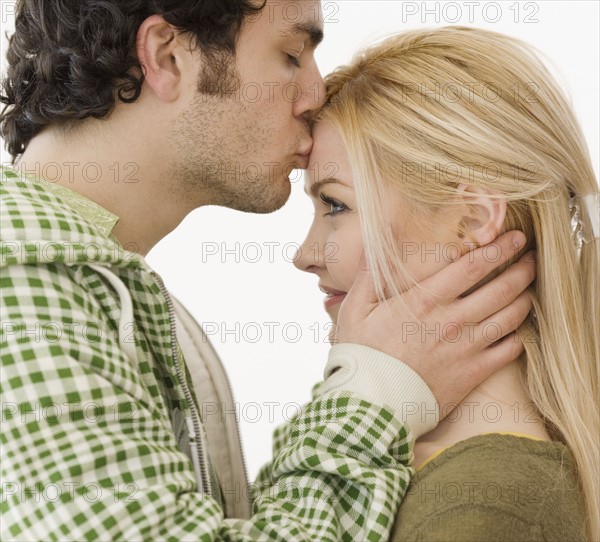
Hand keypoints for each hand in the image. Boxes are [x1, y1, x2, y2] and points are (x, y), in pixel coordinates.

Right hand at [334, 231, 534, 410]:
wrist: (373, 404)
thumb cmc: (362, 355)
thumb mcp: (356, 310)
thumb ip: (369, 274)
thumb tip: (375, 244)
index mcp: (425, 300)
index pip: (473, 266)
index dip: (499, 248)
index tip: (514, 237)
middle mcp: (452, 320)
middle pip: (502, 288)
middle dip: (522, 268)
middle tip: (532, 257)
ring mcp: (467, 348)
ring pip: (511, 316)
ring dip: (525, 298)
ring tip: (530, 288)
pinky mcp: (473, 373)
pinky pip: (509, 351)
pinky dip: (519, 336)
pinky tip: (518, 329)